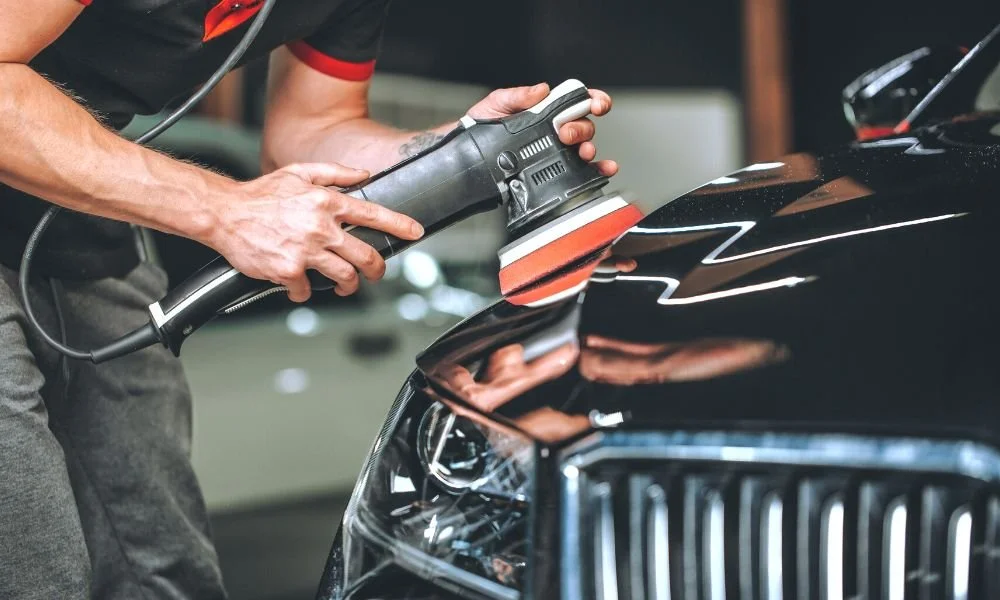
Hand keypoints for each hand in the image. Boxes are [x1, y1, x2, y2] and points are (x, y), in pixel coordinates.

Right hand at [207, 162, 423, 301]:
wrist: (223, 213)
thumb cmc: (259, 195)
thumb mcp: (298, 173)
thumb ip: (335, 173)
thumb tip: (363, 174)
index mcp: (326, 202)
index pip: (373, 214)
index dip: (400, 225)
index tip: (417, 232)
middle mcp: (321, 227)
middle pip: (367, 257)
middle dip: (378, 270)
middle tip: (376, 273)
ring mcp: (306, 251)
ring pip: (346, 278)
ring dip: (349, 287)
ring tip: (344, 287)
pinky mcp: (289, 271)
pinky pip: (308, 290)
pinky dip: (306, 292)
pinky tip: (300, 285)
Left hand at [466, 83, 617, 176]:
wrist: (471, 156)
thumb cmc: (484, 125)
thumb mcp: (497, 104)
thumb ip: (517, 96)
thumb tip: (541, 90)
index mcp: (547, 110)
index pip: (577, 101)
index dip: (592, 100)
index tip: (595, 104)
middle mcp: (556, 129)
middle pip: (584, 125)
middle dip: (581, 128)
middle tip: (565, 133)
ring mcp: (557, 151)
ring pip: (585, 146)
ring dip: (589, 147)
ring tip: (582, 152)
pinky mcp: (555, 170)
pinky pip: (582, 170)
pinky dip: (598, 169)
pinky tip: (604, 169)